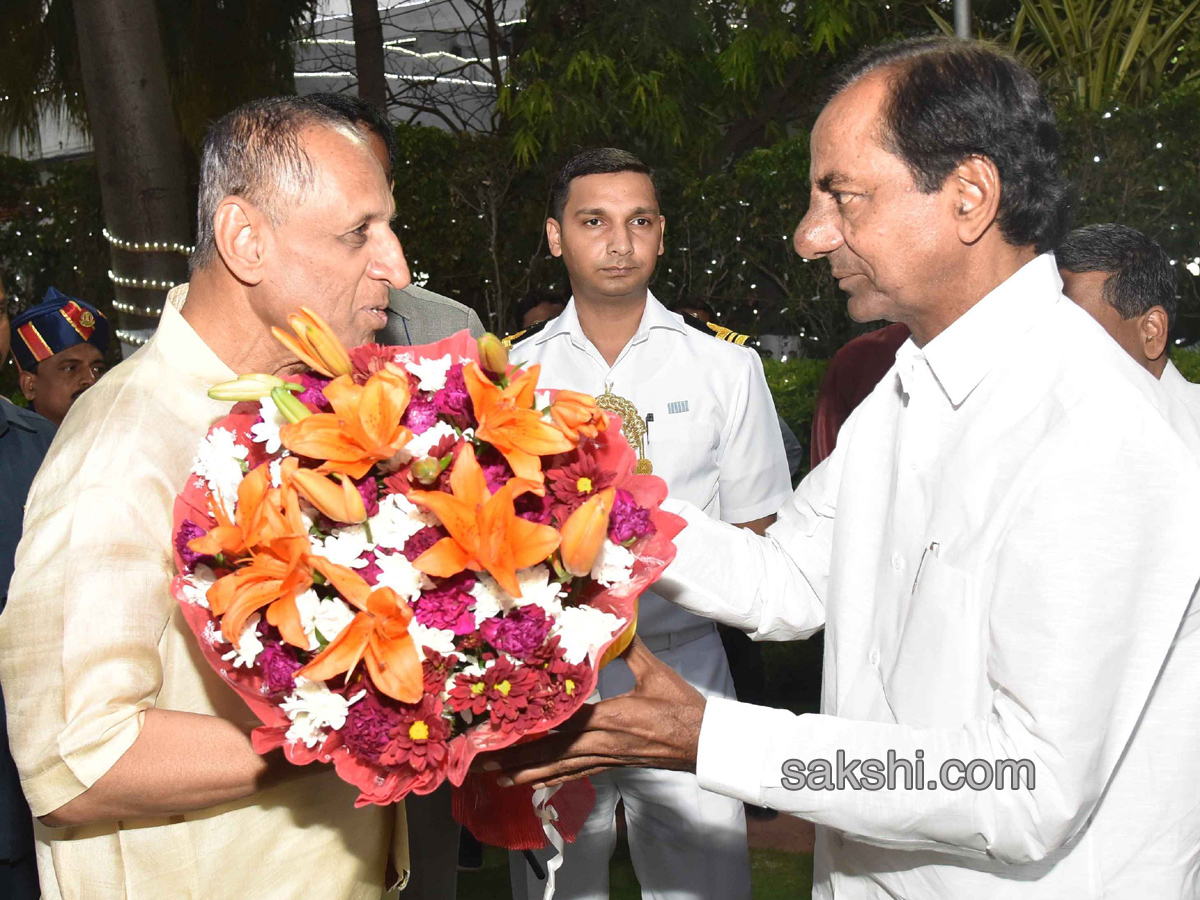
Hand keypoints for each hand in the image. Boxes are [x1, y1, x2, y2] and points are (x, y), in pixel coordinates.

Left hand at [481, 636, 707, 787]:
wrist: (704, 742)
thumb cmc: (682, 708)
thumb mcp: (654, 672)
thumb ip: (629, 647)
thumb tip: (613, 620)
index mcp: (608, 718)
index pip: (561, 722)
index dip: (530, 726)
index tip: (501, 726)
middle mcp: (601, 742)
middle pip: (550, 754)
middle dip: (515, 759)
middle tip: (482, 763)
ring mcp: (605, 757)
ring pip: (559, 769)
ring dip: (527, 774)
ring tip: (496, 778)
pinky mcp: (611, 764)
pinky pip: (575, 773)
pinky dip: (551, 778)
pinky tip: (535, 783)